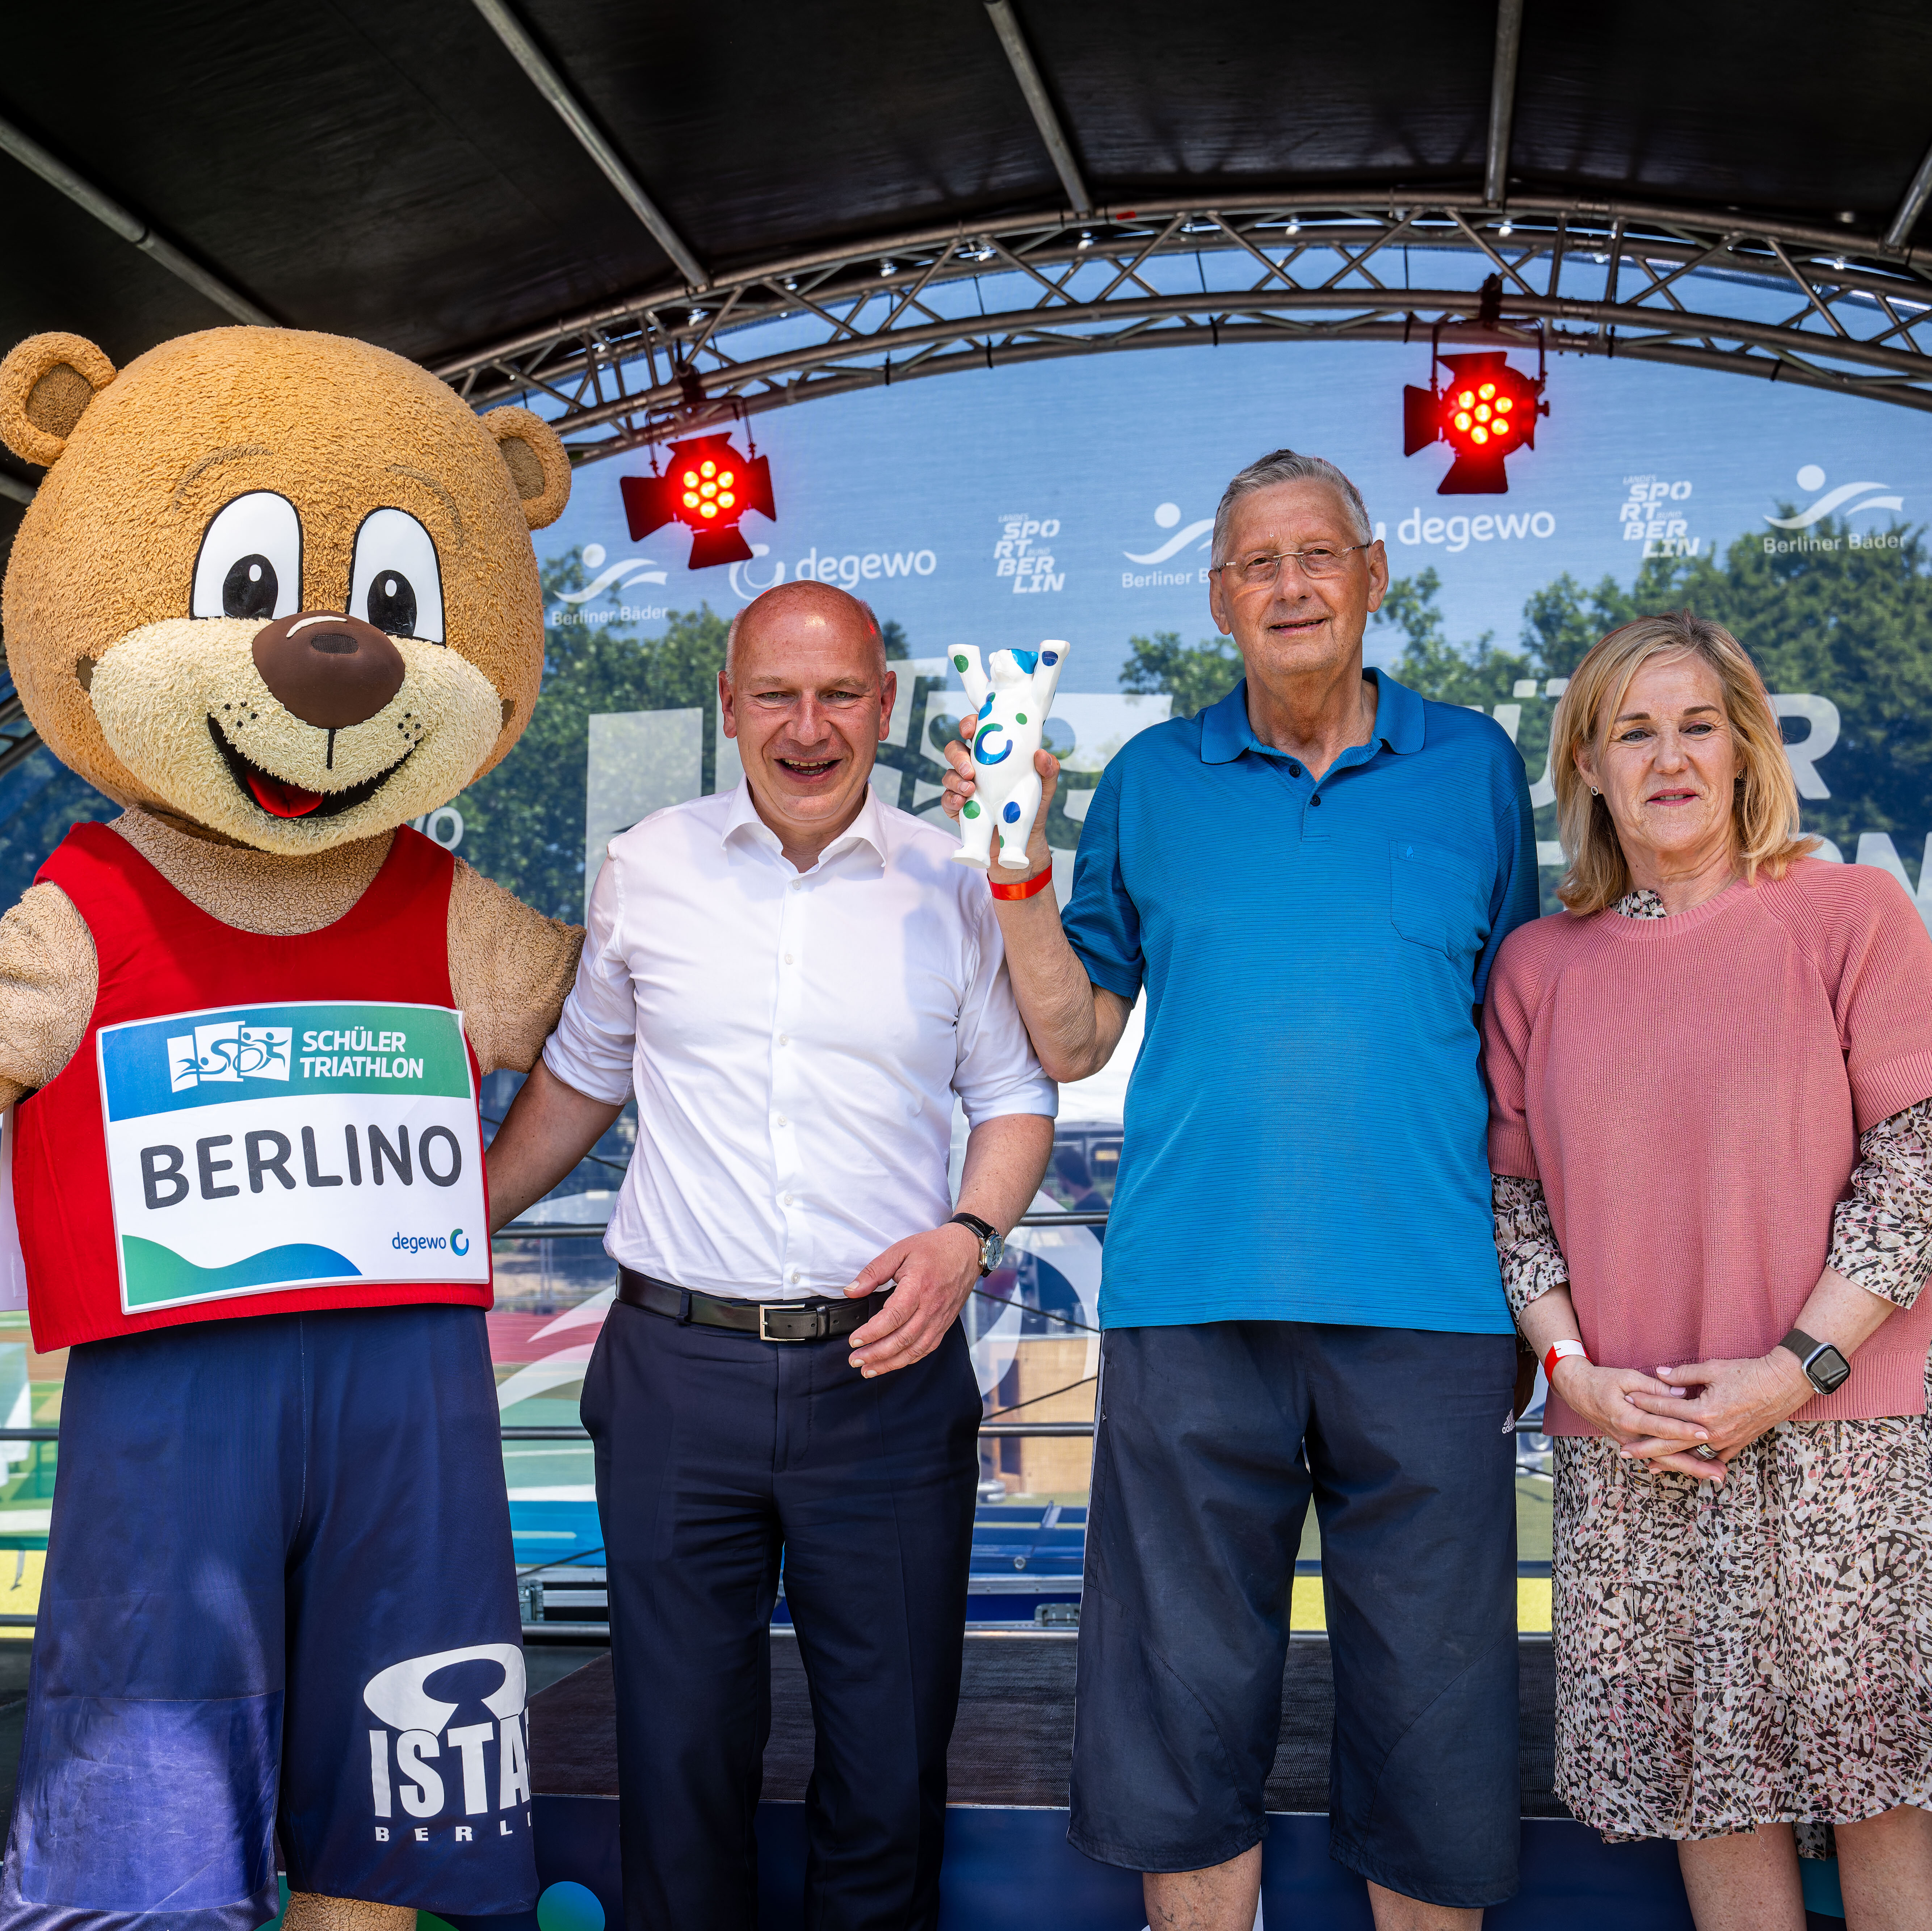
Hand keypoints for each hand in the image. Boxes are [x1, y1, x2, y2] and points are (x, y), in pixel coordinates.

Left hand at [842, 1222, 982, 1376]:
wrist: (967, 1250)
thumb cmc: (933, 1248)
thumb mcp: (899, 1251)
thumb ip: (873, 1272)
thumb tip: (851, 1290)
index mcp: (918, 1286)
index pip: (894, 1316)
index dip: (872, 1332)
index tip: (854, 1340)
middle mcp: (931, 1306)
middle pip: (903, 1338)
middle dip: (876, 1354)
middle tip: (855, 1360)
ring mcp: (940, 1318)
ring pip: (915, 1349)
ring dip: (890, 1363)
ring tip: (868, 1370)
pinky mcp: (944, 1324)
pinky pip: (927, 1348)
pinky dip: (909, 1359)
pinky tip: (893, 1363)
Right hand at [940, 726, 1059, 877]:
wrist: (1023, 839)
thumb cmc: (1031, 805)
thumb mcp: (1045, 786)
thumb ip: (1048, 769)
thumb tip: (1041, 755)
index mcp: (991, 754)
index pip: (975, 731)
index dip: (968, 725)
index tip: (970, 730)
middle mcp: (975, 767)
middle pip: (954, 750)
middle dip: (958, 756)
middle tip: (970, 769)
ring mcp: (964, 786)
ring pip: (948, 774)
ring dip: (956, 779)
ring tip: (970, 788)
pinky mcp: (957, 807)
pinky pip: (946, 799)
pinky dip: (952, 799)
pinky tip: (962, 803)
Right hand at [1549, 1357, 1723, 1482]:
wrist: (1578, 1391)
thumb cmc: (1602, 1381)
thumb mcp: (1627, 1377)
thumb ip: (1655, 1387)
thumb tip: (1681, 1393)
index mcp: (1628, 1418)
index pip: (1662, 1427)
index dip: (1684, 1430)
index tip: (1706, 1433)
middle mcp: (1630, 1436)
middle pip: (1667, 1455)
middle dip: (1696, 1464)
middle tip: (1720, 1473)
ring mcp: (1631, 1443)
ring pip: (1664, 1461)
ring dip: (1691, 1469)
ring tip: (1716, 1476)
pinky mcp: (1633, 1444)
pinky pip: (1658, 1458)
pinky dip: (1677, 1465)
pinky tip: (1695, 1470)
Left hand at [1624, 1349, 1815, 1461]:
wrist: (1784, 1384)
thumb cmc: (1749, 1373)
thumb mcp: (1713, 1368)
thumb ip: (1683, 1374)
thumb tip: (1659, 1374)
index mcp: (1704, 1411)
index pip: (1666, 1410)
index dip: (1645, 1405)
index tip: (1626, 1403)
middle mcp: (1714, 1431)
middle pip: (1673, 1441)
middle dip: (1647, 1446)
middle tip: (1624, 1451)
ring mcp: (1727, 1440)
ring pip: (1692, 1455)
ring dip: (1670, 1461)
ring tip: (1649, 1467)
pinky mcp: (1739, 1443)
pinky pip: (1715, 1458)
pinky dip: (1700, 1463)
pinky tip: (1687, 1469)